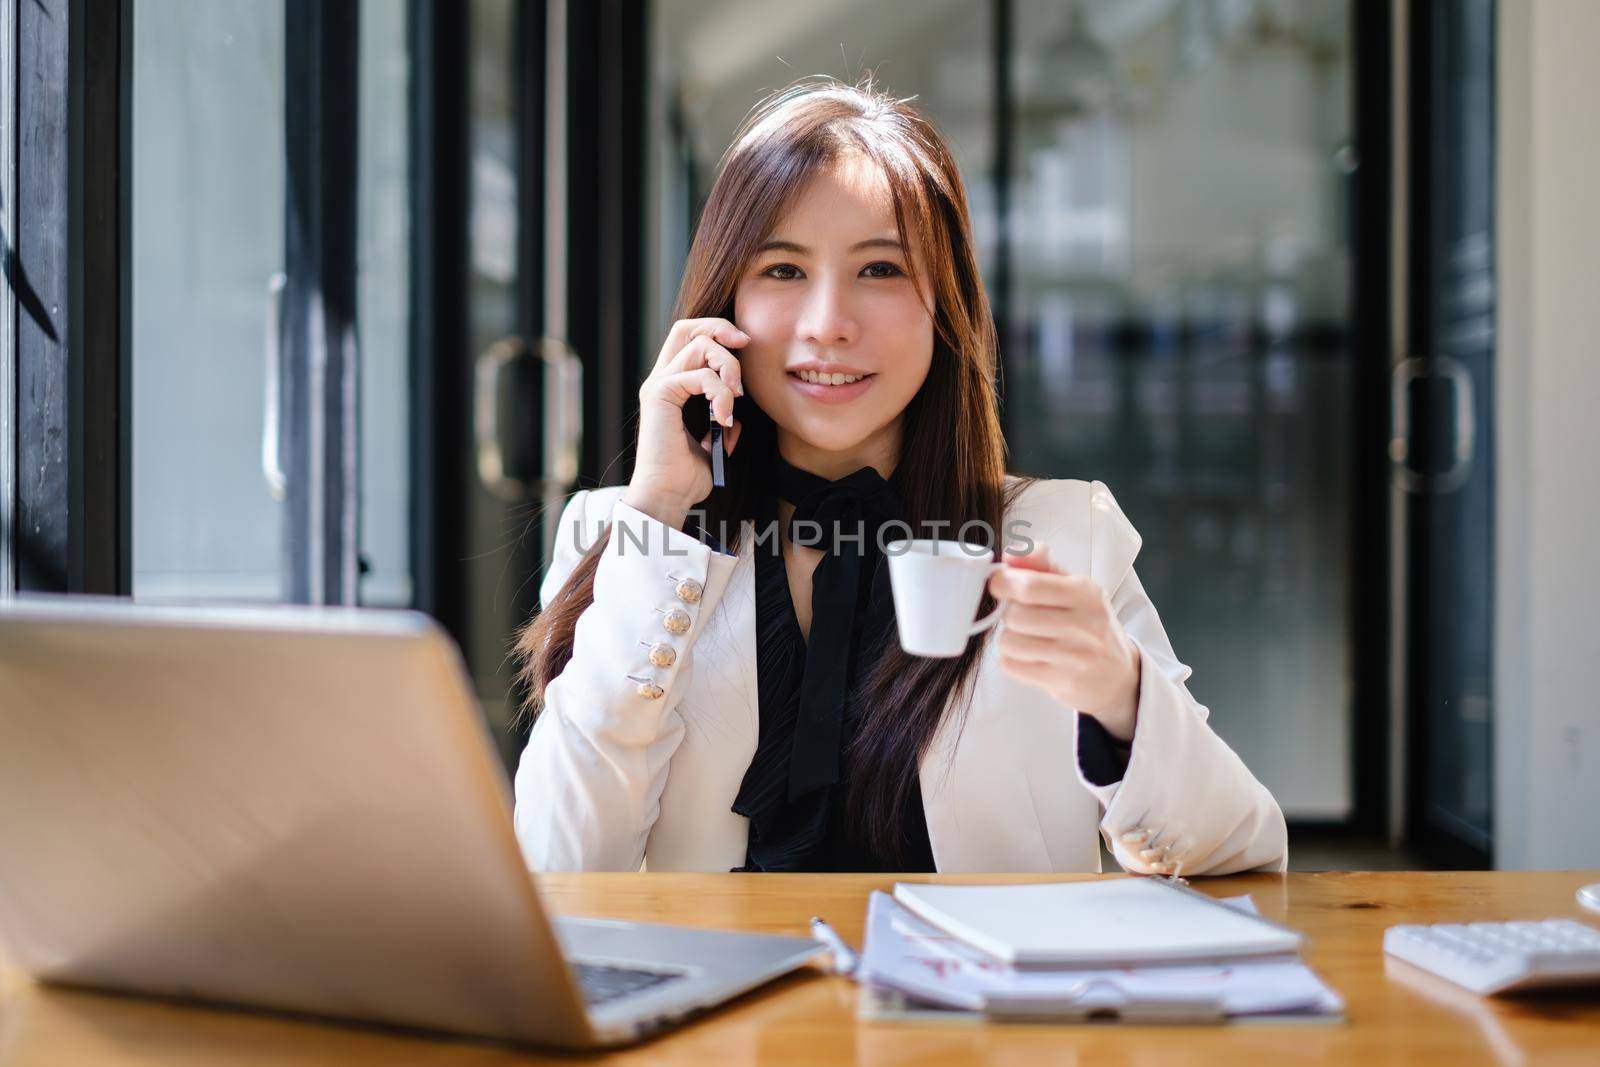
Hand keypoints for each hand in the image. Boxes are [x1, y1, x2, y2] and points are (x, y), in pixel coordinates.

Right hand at [622, 317, 747, 528]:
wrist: (667, 498)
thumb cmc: (685, 479)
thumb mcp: (712, 448)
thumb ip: (722, 427)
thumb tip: (736, 420)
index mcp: (670, 387)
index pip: (689, 337)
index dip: (718, 333)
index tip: (744, 348)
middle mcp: (660, 380)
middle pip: (688, 327)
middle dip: (722, 331)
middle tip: (744, 351)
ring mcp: (658, 385)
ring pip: (700, 346)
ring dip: (728, 368)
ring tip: (734, 399)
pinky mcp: (660, 395)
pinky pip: (701, 376)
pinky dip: (721, 394)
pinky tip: (724, 419)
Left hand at [987, 543, 1142, 740]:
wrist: (1119, 674)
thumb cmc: (1089, 624)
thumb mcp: (1075, 588)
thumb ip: (1042, 566)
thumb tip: (1011, 554)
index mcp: (1086, 592)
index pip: (1029, 585)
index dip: (1003, 582)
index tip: (1000, 583)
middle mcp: (1084, 623)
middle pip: (1014, 615)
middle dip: (1009, 614)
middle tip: (1022, 615)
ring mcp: (1076, 656)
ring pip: (1010, 642)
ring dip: (1010, 639)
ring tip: (1028, 638)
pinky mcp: (1064, 682)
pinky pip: (1012, 666)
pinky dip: (1013, 661)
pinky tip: (1031, 657)